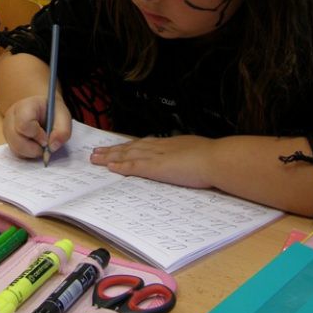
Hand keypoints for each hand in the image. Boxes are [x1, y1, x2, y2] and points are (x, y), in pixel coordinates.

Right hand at [2, 95, 71, 159]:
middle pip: (16, 140)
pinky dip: (28, 154)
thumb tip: (52, 147)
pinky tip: (35, 146)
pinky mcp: (9, 140)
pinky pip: (16, 153)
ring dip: (32, 152)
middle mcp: (11, 118)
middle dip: (34, 148)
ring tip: (41, 145)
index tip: (47, 138)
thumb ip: (63, 131)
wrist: (43, 110)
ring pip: (15, 149)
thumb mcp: (63, 116)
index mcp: (24, 107)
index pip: (23, 124)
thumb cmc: (52, 112)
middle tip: (45, 145)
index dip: (37, 135)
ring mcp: (7, 130)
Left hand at [90, 135, 216, 187]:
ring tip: (95, 158)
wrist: (216, 159)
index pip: (144, 144)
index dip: (129, 146)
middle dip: (113, 150)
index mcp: (170, 144)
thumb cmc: (213, 158)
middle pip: (130, 147)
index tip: (118, 146)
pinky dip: (120, 166)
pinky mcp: (155, 168)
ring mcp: (156, 156)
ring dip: (110, 156)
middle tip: (97, 152)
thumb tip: (190, 160)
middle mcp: (159, 147)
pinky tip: (109, 167)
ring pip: (127, 155)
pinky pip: (133, 166)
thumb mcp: (198, 153)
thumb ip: (189, 156)